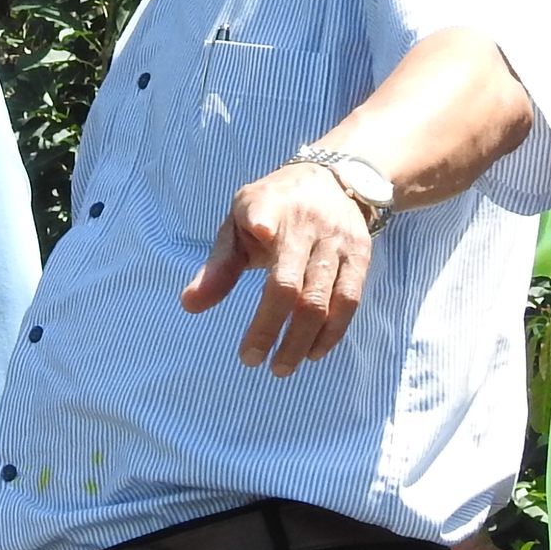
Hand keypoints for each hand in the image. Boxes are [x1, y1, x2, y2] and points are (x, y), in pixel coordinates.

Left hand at [181, 160, 374, 373]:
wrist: (332, 182)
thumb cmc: (272, 210)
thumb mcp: (239, 223)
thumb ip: (219, 266)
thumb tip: (190, 306)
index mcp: (270, 205)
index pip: (264, 208)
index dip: (261, 220)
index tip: (260, 232)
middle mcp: (307, 222)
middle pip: (289, 282)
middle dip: (268, 326)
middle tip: (250, 360)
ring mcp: (338, 241)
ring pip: (321, 299)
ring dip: (300, 340)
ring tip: (280, 367)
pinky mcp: (360, 256)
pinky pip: (348, 301)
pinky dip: (331, 333)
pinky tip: (312, 353)